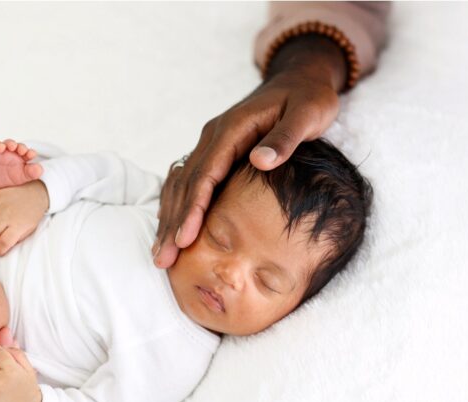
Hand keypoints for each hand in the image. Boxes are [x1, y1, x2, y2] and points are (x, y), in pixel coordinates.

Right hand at [0, 179, 48, 255]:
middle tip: (2, 231)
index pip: (4, 242)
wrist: (35, 193)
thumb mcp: (29, 230)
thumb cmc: (31, 213)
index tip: (0, 250)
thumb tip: (3, 246)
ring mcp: (0, 204)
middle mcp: (8, 215)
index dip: (0, 249)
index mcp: (19, 225)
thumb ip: (16, 238)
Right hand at [152, 35, 344, 268]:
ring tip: (160, 252)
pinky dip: (176, 205)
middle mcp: (213, 137)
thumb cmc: (308, 97)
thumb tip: (261, 160)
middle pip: (185, 185)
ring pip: (181, 185)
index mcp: (232, 129)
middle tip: (163, 258)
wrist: (300, 78)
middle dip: (172, 223)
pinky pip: (188, 181)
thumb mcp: (308, 113)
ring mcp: (211, 144)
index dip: (193, 209)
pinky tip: (168, 227)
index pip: (205, 175)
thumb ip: (286, 137)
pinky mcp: (215, 151)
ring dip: (169, 219)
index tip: (184, 239)